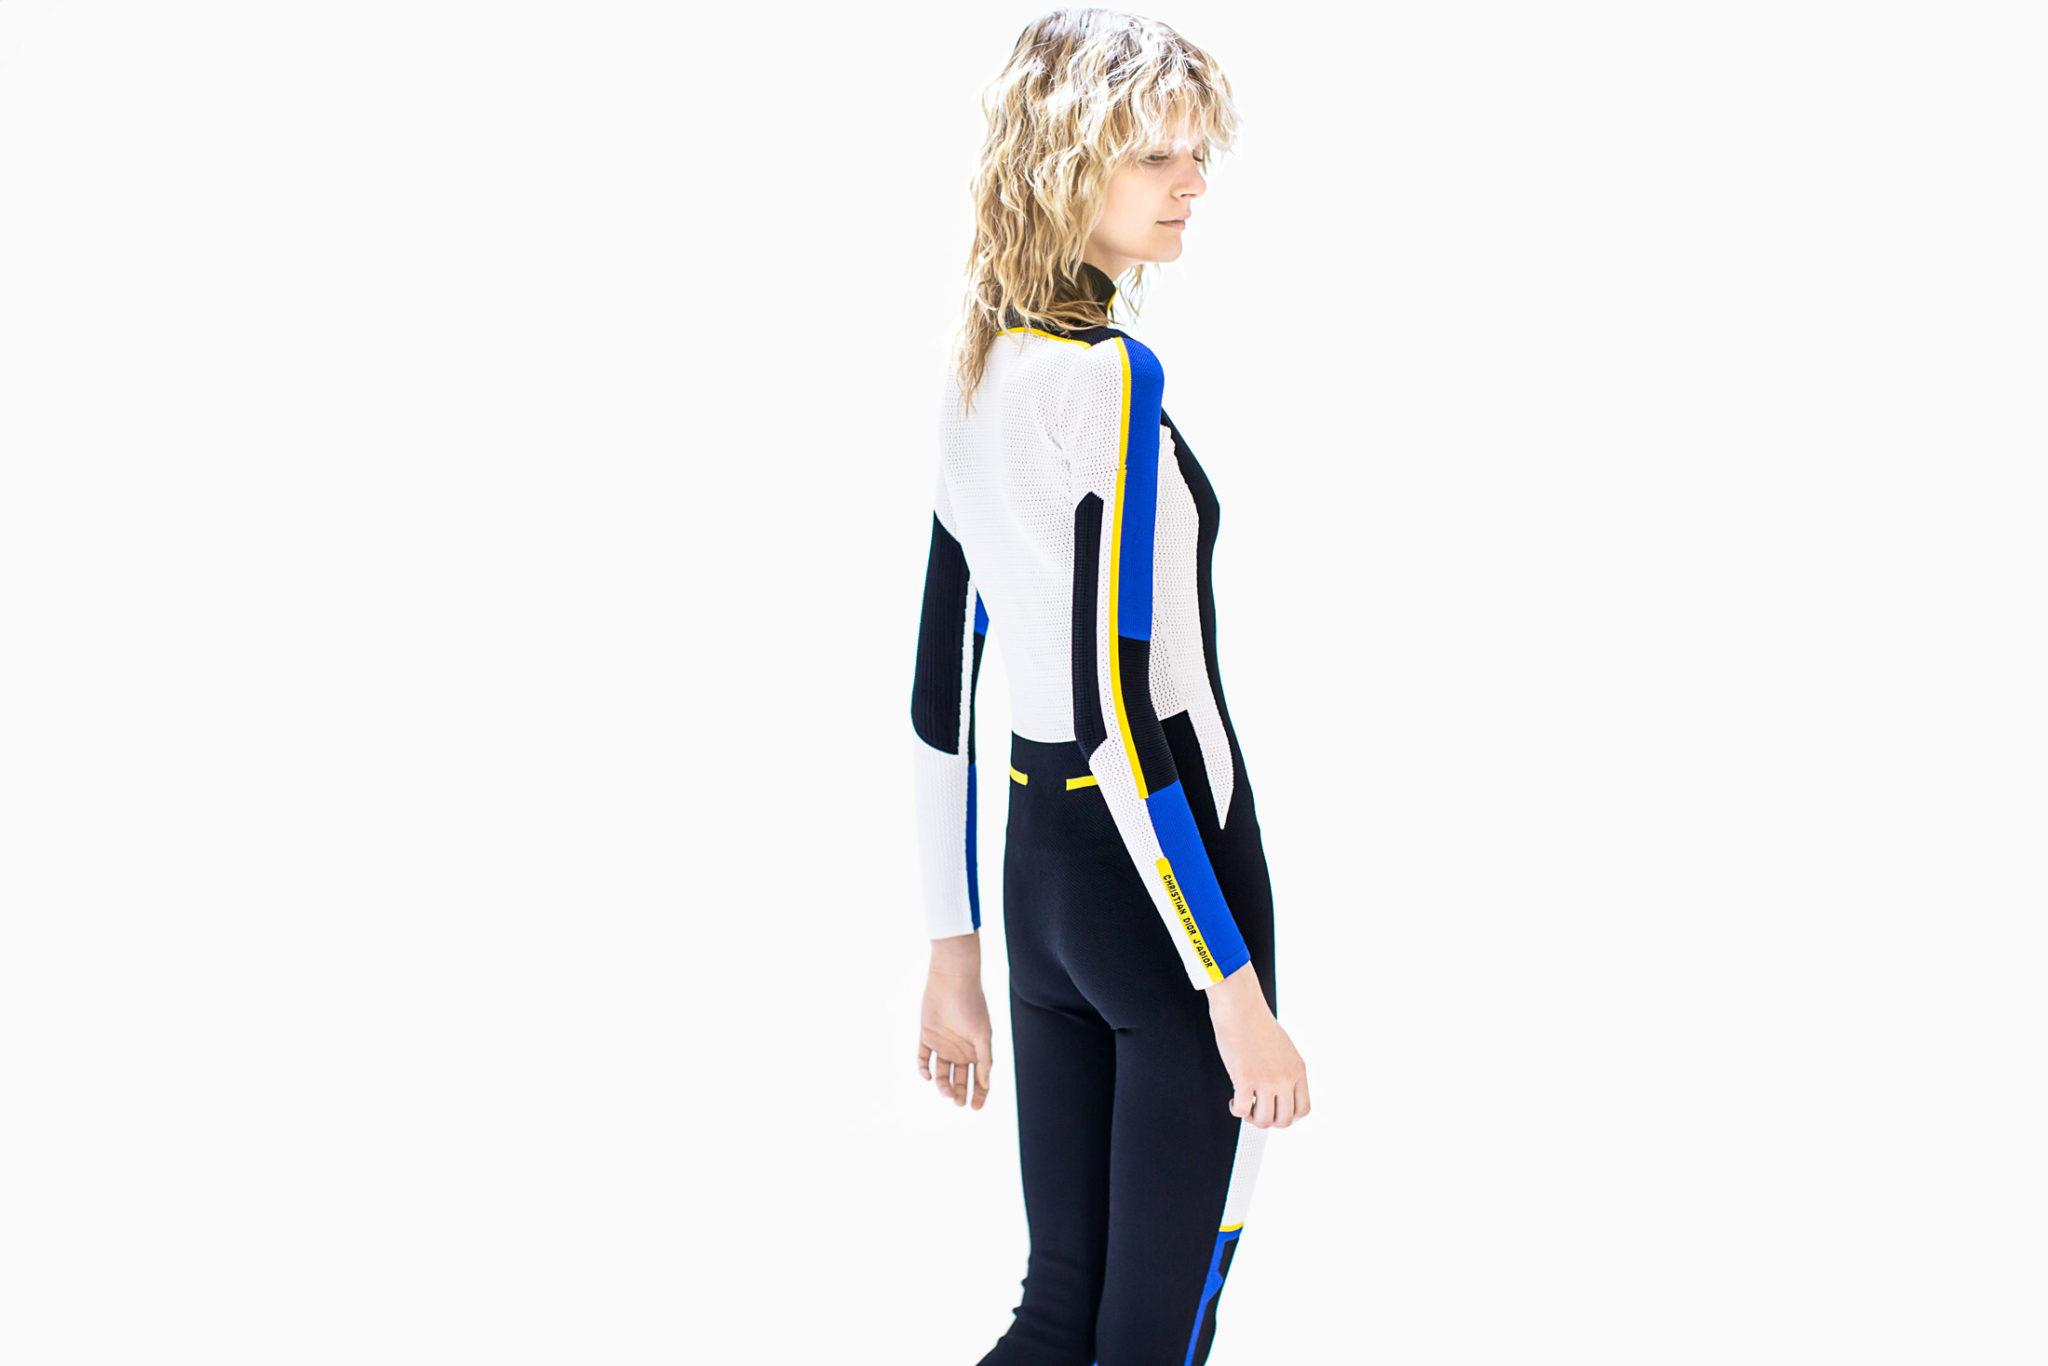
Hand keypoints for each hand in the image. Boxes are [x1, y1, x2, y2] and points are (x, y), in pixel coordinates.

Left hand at [917, 933, 994, 1109]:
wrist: (952, 981)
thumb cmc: (972, 1006)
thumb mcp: (982, 1035)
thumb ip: (984, 1059)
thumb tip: (985, 1084)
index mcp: (976, 1051)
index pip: (979, 1079)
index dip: (979, 1094)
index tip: (975, 1107)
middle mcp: (960, 1051)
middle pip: (960, 1080)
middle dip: (960, 1093)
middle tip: (958, 1102)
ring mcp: (943, 1045)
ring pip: (941, 1073)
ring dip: (943, 1085)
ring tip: (945, 1091)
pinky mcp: (927, 1037)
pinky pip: (923, 1059)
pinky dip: (924, 1069)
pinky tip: (928, 1075)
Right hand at [1206, 963, 1308, 1127]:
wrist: (1240, 1007)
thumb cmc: (1256, 1023)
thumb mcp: (1284, 1048)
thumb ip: (1286, 1070)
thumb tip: (1278, 1092)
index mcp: (1298, 1070)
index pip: (1303, 1110)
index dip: (1288, 1117)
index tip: (1274, 1111)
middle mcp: (1285, 1078)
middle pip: (1284, 1120)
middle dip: (1268, 1120)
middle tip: (1256, 1110)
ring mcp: (1266, 1080)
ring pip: (1264, 1120)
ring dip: (1251, 1118)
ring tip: (1243, 1104)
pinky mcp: (1244, 1079)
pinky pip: (1242, 1110)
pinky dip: (1236, 1110)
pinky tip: (1233, 1099)